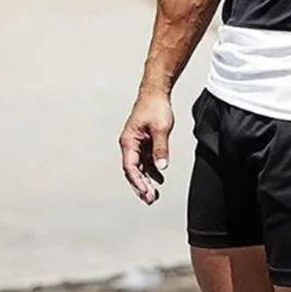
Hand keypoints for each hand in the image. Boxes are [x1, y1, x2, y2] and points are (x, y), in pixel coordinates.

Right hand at [118, 90, 173, 204]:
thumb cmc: (155, 107)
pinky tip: (159, 178)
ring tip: (153, 194)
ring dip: (146, 180)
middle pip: (133, 170)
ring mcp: (137, 143)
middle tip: (150, 199)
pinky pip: (146, 159)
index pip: (130, 167)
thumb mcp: (161, 128)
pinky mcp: (144, 141)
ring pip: (139, 166)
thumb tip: (161, 167)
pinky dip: (151, 169)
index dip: (138, 182)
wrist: (156, 91)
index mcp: (129, 141)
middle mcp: (130, 144)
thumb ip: (160, 148)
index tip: (146, 192)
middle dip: (140, 186)